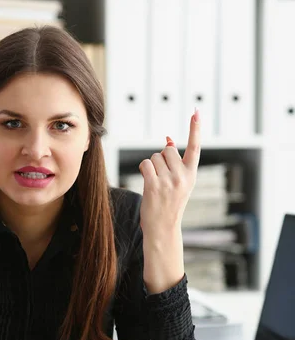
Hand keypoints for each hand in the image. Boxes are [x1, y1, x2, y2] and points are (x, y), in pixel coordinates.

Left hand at [138, 110, 200, 239]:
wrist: (163, 228)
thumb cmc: (169, 203)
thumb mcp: (178, 182)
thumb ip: (175, 162)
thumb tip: (168, 139)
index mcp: (192, 174)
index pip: (195, 147)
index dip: (195, 128)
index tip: (196, 112)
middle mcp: (183, 176)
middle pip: (167, 150)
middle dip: (161, 159)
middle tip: (162, 178)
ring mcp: (169, 181)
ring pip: (154, 157)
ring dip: (151, 166)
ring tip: (156, 183)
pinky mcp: (154, 185)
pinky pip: (146, 165)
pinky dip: (144, 170)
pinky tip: (148, 182)